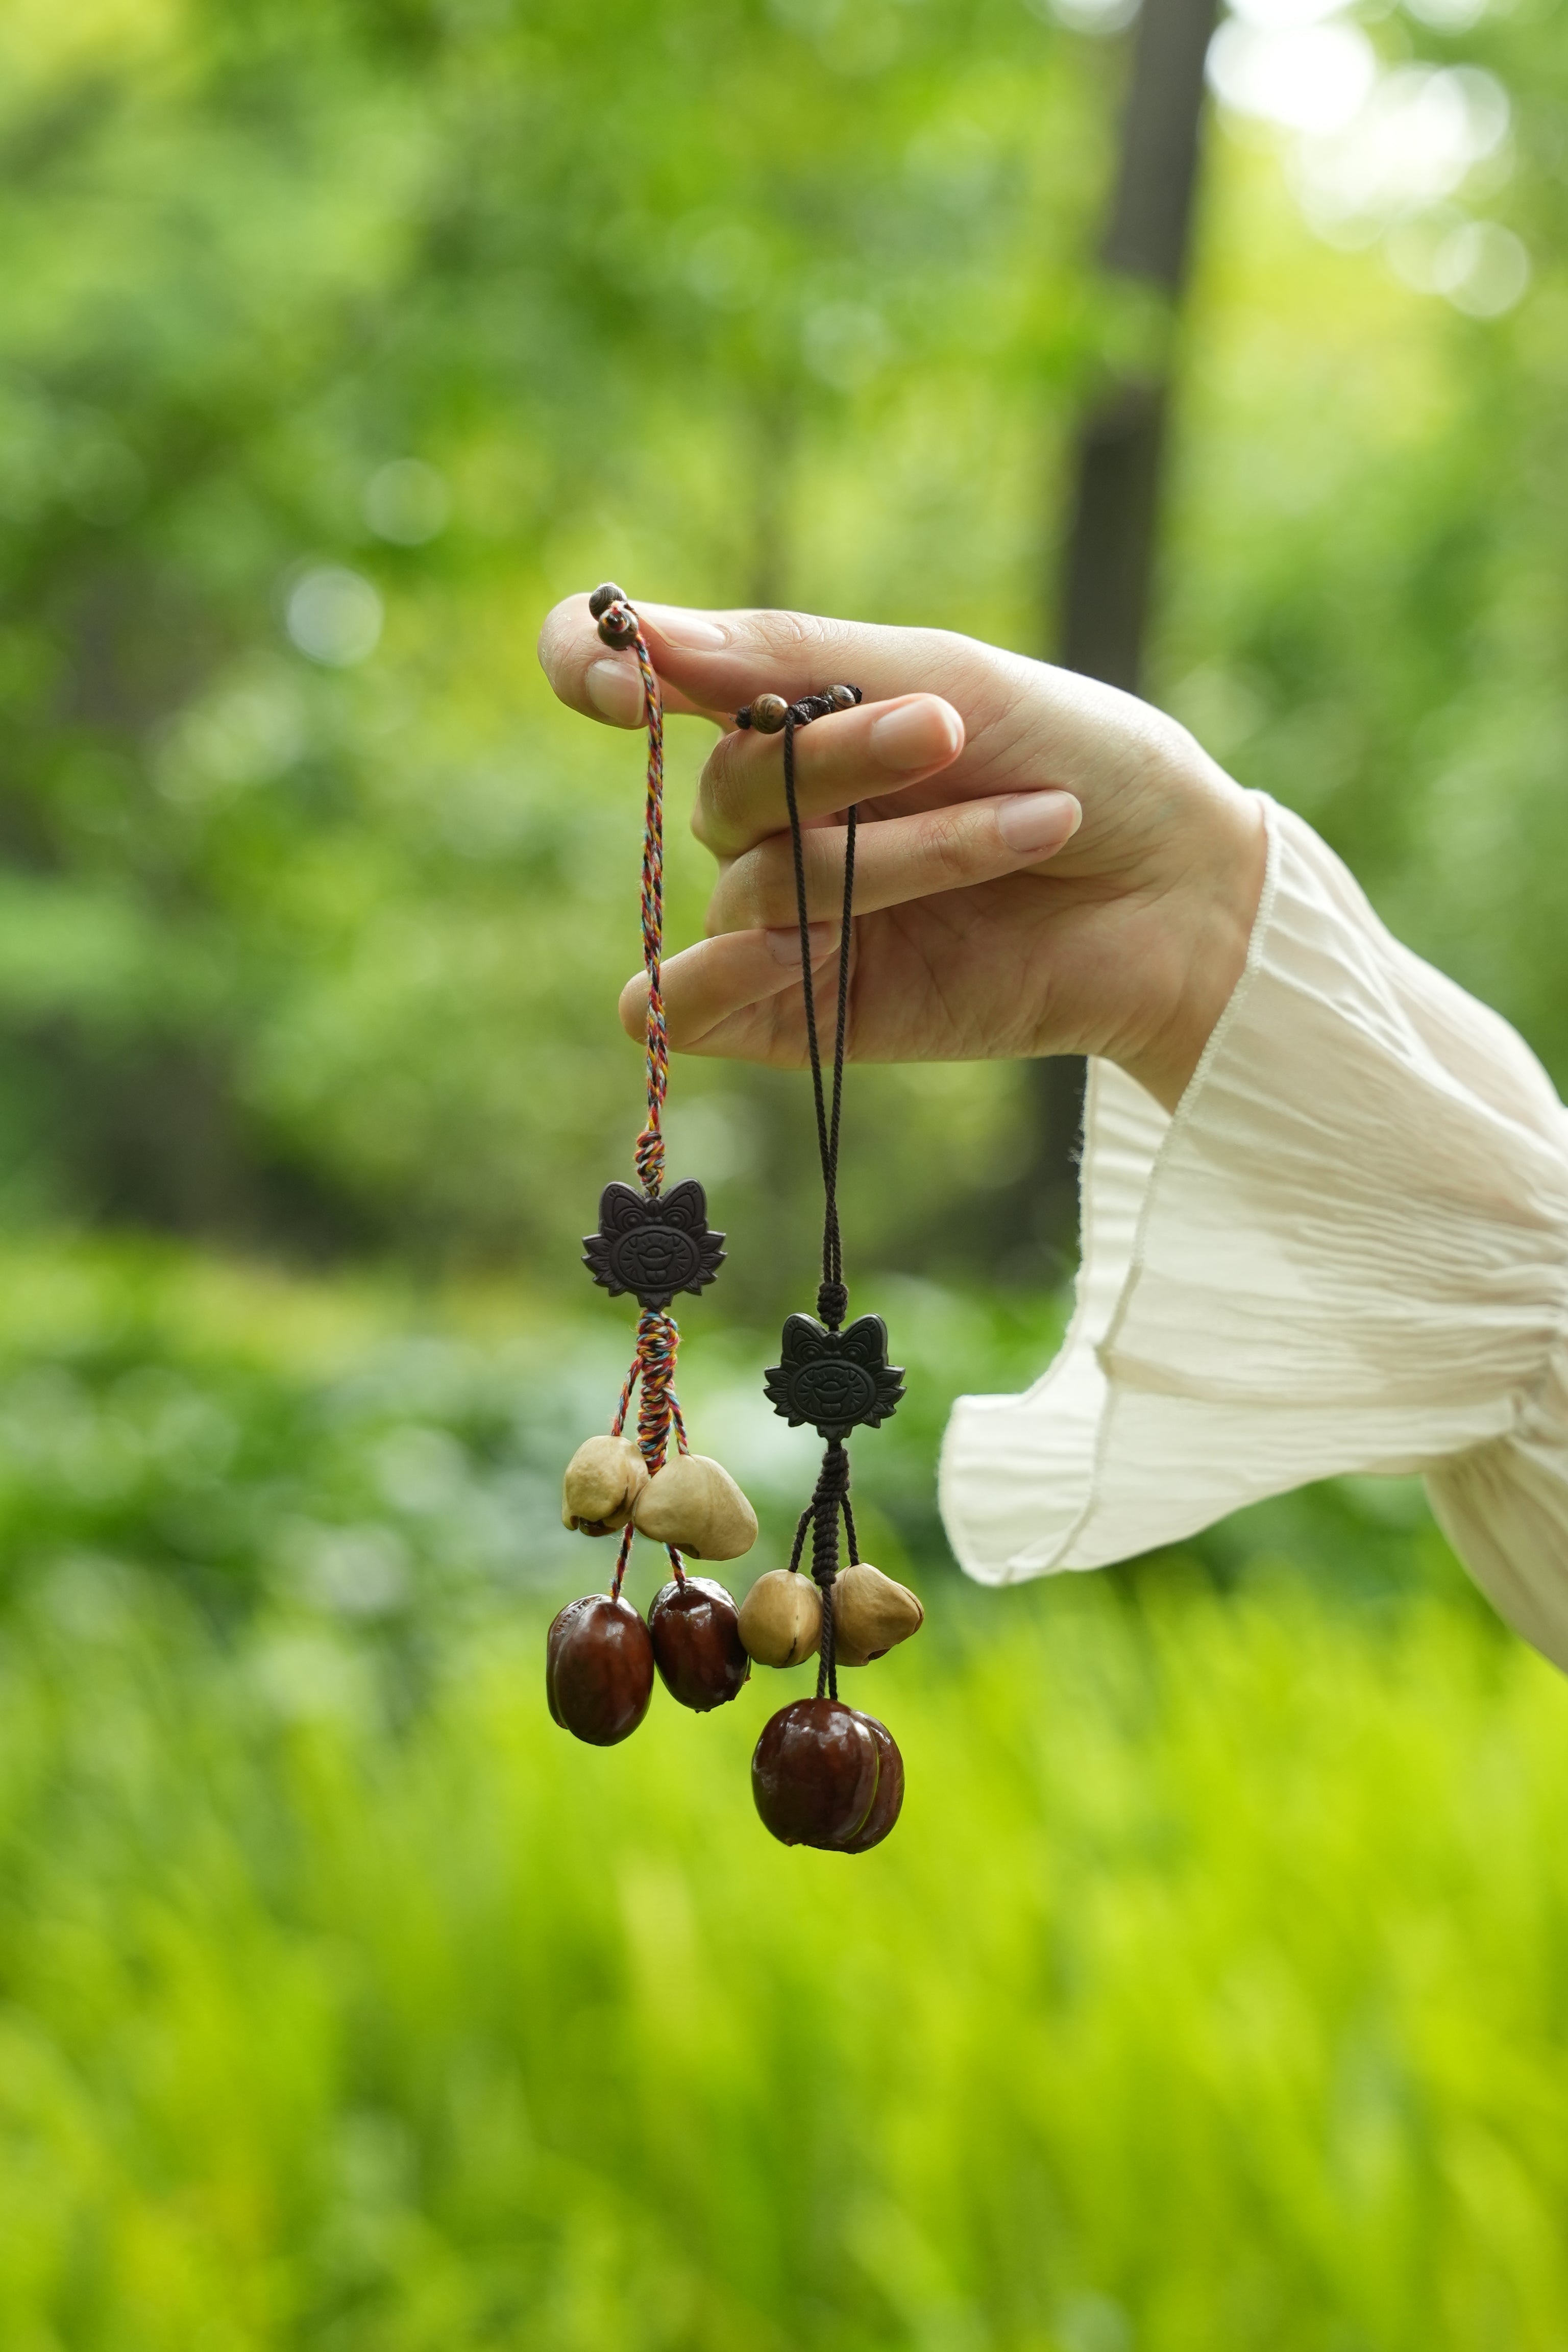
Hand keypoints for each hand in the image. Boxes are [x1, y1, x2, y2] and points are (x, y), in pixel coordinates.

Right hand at [536, 598, 1266, 1111]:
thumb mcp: (946, 678)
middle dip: (833, 762)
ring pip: (754, 888)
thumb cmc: (1083, 761)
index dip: (590, 668)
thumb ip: (790, 661)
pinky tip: (798, 948)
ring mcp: (784, 922)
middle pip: (720, 792)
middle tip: (949, 733)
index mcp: (786, 718)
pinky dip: (722, 979)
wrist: (1186, 888)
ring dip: (889, 855)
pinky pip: (699, 1011)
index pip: (628, 681)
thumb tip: (644, 634)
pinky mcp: (807, 1019)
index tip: (626, 677)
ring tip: (1025, 825)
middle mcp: (770, 820)